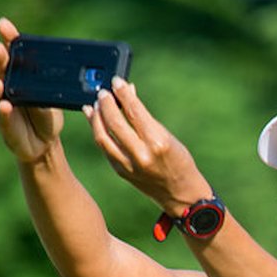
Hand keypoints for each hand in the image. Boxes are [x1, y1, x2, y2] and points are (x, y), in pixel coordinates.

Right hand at [0, 17, 62, 161]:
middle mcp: (8, 86)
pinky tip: (5, 105)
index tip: (4, 24)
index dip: (9, 39)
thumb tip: (73, 70)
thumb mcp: (55, 98)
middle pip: (1, 68)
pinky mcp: (5, 123)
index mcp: (21, 76)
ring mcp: (3, 104)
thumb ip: (54, 85)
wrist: (45, 144)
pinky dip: (4, 110)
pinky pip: (3, 116)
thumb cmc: (48, 117)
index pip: (14, 53)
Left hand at [84, 78, 209, 214]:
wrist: (181, 194)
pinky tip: (95, 120)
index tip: (117, 82)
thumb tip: (128, 94)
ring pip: (103, 136)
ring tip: (95, 105)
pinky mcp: (121, 172)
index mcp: (158, 142)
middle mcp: (141, 155)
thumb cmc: (179, 161)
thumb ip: (145, 118)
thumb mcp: (167, 136)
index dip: (123, 94)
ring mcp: (129, 165)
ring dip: (96, 117)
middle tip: (103, 93)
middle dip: (106, 104)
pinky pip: (104, 148)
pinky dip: (98, 132)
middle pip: (114, 123)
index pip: (134, 111)